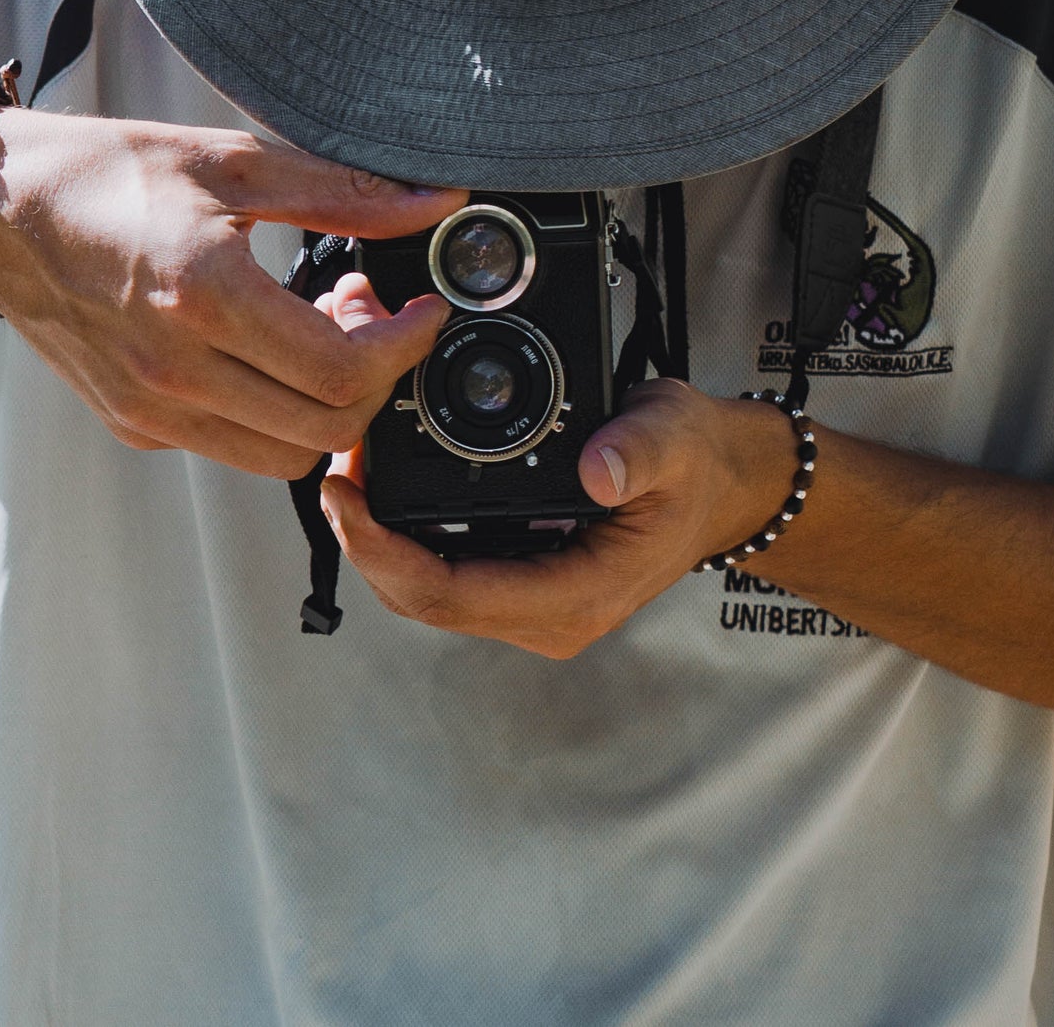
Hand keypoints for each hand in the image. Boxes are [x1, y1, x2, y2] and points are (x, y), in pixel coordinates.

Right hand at [0, 107, 465, 476]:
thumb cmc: (105, 174)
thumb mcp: (233, 162)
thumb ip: (345, 191)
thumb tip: (437, 202)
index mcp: (205, 297)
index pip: (345, 370)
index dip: (406, 345)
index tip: (422, 310)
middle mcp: (176, 370)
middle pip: (329, 429)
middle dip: (377, 378)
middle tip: (371, 314)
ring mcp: (151, 408)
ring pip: (287, 456)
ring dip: (327, 405)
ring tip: (319, 331)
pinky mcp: (135, 425)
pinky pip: (235, 447)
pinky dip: (274, 414)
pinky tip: (266, 350)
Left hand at [320, 376, 797, 655]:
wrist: (719, 484)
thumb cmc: (694, 466)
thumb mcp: (675, 440)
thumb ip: (639, 452)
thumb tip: (596, 470)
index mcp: (577, 596)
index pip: (449, 594)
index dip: (381, 550)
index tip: (344, 494)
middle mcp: (544, 614)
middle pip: (420, 597)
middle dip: (364, 539)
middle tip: (334, 469)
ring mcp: (527, 603)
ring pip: (423, 587)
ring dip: (377, 537)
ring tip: (349, 471)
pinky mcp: (516, 579)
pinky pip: (441, 568)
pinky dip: (404, 532)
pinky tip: (385, 486)